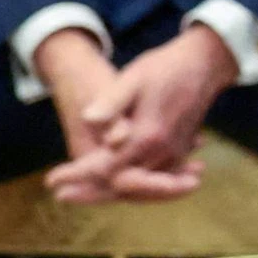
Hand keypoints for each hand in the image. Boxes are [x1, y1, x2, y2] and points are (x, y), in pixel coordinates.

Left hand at [45, 27, 231, 204]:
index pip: (105, 167)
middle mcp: (162, 152)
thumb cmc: (166, 67)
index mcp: (147, 136)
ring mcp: (173, 153)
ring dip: (109, 192)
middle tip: (60, 194)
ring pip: (139, 186)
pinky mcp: (179, 151)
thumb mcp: (134, 77)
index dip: (77, 175)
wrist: (206, 63)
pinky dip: (132, 185)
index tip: (51, 180)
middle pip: (121, 185)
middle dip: (89, 193)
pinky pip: (152, 178)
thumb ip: (111, 102)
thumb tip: (88, 121)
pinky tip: (115, 184)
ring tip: (80, 192)